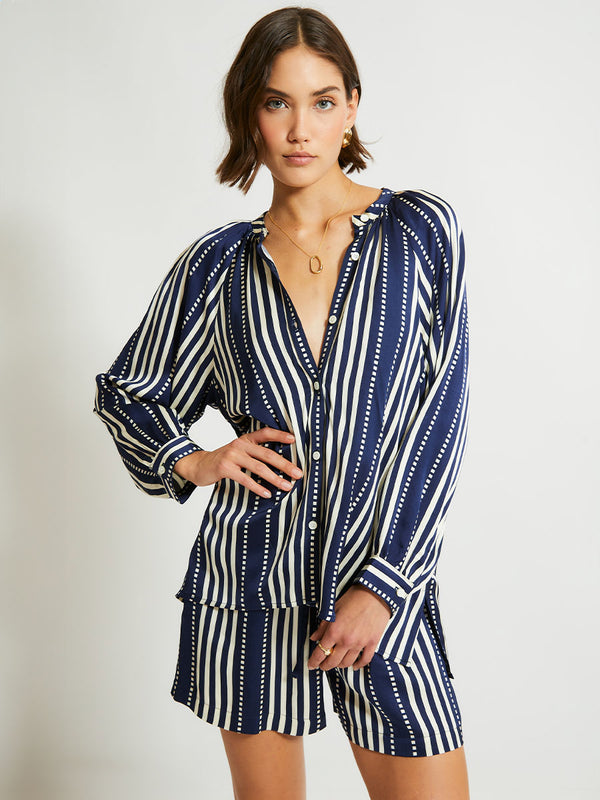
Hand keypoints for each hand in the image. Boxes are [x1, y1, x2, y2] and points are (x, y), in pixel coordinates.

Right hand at [173, 426, 302, 497]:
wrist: (198, 465)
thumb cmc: (223, 461)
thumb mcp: (239, 452)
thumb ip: (254, 454)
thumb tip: (280, 463)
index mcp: (245, 439)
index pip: (265, 433)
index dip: (280, 435)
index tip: (294, 440)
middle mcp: (239, 445)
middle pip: (267, 454)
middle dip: (285, 465)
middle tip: (298, 474)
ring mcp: (232, 456)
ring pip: (259, 467)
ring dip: (275, 478)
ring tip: (287, 486)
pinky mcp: (225, 468)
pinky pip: (245, 479)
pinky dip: (258, 487)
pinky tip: (267, 493)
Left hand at [307, 585, 392, 670]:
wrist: (375, 594)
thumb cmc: (354, 598)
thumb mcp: (333, 609)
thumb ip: (323, 626)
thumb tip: (314, 637)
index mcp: (334, 631)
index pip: (320, 652)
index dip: (314, 661)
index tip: (311, 665)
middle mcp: (346, 640)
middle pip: (333, 661)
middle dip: (325, 665)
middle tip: (322, 665)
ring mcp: (360, 643)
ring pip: (347, 662)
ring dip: (339, 665)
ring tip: (336, 663)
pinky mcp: (372, 643)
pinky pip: (365, 660)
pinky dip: (358, 665)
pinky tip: (354, 665)